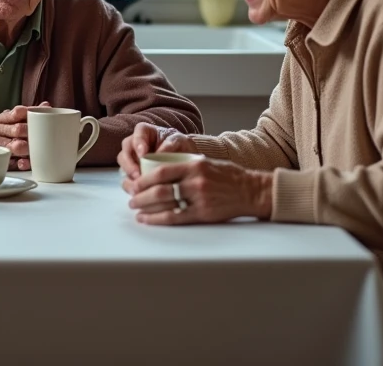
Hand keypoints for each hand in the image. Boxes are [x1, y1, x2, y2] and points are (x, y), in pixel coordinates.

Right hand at [0, 102, 49, 170]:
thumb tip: (20, 111)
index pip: (15, 112)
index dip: (31, 110)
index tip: (46, 107)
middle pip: (16, 128)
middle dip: (33, 129)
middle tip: (49, 131)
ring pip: (11, 144)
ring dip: (26, 146)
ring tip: (40, 147)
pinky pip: (1, 160)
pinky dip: (15, 162)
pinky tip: (25, 163)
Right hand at [117, 122, 196, 180]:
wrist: (185, 157)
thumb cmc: (180, 145)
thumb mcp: (178, 141)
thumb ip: (169, 145)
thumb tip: (159, 155)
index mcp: (143, 132)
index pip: (137, 134)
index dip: (138, 144)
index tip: (143, 155)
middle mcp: (134, 145)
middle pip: (125, 152)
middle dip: (129, 165)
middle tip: (138, 175)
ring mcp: (132, 160)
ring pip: (123, 167)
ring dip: (128, 177)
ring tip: (137, 186)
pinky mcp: (133, 173)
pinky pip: (127, 180)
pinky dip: (131, 186)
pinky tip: (139, 193)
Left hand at [125, 159, 272, 225]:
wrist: (251, 191)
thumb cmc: (228, 176)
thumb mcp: (206, 163)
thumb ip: (184, 165)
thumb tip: (157, 170)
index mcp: (194, 165)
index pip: (161, 170)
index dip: (144, 178)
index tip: (134, 182)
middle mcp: (195, 181)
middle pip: (159, 188)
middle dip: (140, 194)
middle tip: (131, 198)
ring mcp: (199, 198)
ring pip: (165, 203)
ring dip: (146, 207)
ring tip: (136, 209)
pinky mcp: (203, 213)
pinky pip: (175, 217)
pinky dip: (158, 219)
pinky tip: (148, 220)